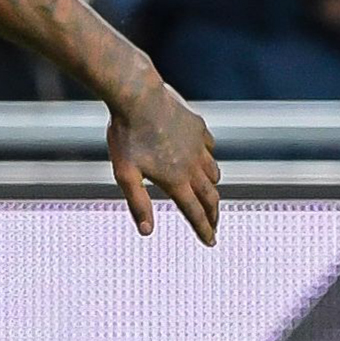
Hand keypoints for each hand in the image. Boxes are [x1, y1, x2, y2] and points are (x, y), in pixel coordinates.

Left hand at [106, 81, 220, 245]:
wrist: (138, 98)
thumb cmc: (126, 137)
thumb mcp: (125, 174)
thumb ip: (138, 203)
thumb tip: (147, 232)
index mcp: (176, 180)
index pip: (194, 212)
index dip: (203, 230)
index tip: (210, 242)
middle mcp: (193, 165)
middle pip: (210, 196)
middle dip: (213, 214)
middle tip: (214, 225)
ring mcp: (198, 146)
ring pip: (214, 173)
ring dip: (212, 188)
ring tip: (209, 195)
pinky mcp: (198, 128)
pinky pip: (210, 149)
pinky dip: (209, 160)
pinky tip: (203, 160)